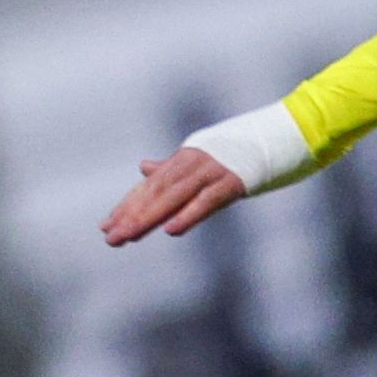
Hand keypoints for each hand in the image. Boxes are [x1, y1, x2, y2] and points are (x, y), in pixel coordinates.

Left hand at [102, 147, 247, 244]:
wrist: (271, 139)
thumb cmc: (233, 153)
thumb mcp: (198, 161)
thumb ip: (170, 168)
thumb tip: (143, 167)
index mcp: (182, 160)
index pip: (149, 187)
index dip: (127, 206)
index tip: (106, 226)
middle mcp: (192, 164)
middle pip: (156, 192)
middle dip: (132, 215)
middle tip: (111, 237)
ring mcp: (212, 172)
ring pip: (174, 196)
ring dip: (150, 217)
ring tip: (129, 235)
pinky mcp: (233, 182)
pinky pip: (207, 201)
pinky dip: (188, 214)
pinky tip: (171, 230)